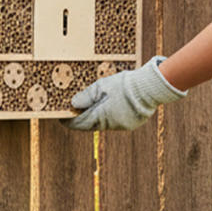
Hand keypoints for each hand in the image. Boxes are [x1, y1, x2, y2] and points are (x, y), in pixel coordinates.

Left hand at [67, 57, 186, 131]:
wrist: (150, 88)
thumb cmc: (124, 85)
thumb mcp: (102, 86)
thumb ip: (86, 96)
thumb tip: (73, 104)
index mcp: (101, 116)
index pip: (80, 123)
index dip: (70, 121)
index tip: (62, 118)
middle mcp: (110, 125)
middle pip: (91, 124)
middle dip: (83, 117)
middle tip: (76, 110)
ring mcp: (122, 126)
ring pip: (104, 123)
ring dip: (97, 116)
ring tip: (93, 105)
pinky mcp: (131, 124)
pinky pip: (115, 122)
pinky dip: (109, 115)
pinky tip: (109, 106)